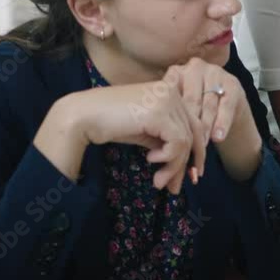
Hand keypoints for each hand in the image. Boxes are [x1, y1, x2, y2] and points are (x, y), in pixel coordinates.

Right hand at [47, 80, 205, 194]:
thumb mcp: (146, 133)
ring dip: (173, 167)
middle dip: (187, 163)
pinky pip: (177, 142)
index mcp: (170, 92)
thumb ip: (166, 141)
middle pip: (192, 133)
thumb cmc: (110, 124)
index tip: (193, 174)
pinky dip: (167, 157)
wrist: (82, 117)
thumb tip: (185, 168)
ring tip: (158, 182)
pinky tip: (150, 159)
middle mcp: (172, 92)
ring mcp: (167, 100)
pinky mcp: (159, 113)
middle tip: (177, 187)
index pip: (193, 124)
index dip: (197, 151)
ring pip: (185, 141)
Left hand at [162, 57, 260, 182]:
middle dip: (189, 126)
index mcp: (177, 72)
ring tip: (201, 145)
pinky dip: (222, 123)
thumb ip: (165, 115)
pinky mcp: (232, 83)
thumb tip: (149, 139)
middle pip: (192, 101)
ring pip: (209, 105)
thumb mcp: (174, 108)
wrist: (223, 104)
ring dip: (206, 127)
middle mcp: (196, 68)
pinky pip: (226, 106)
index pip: (173, 97)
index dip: (171, 119)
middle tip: (185, 147)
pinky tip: (218, 137)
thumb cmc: (191, 109)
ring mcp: (216, 73)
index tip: (167, 138)